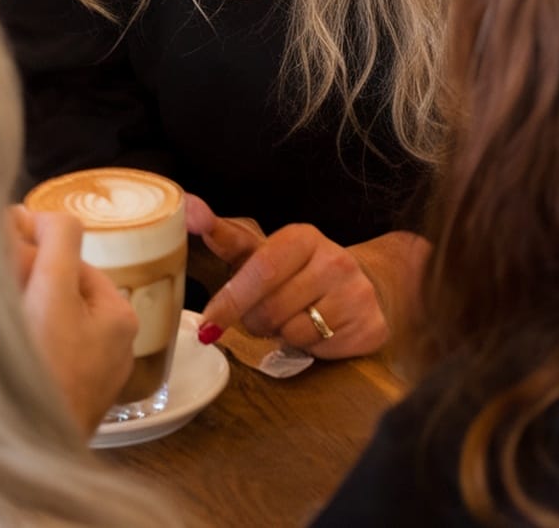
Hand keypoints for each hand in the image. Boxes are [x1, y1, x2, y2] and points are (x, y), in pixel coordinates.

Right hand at [14, 206, 138, 434]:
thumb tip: (52, 213)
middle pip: (58, 288)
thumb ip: (58, 243)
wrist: (21, 456)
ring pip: (45, 319)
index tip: (2, 238)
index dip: (34, 246)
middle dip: (23, 274)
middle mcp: (109, 346)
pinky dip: (16, 338)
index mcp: (118, 317)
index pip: (72, 259)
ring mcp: (83, 375)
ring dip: (16, 304)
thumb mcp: (54, 292)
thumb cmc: (46, 374)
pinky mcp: (58, 396)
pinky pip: (38, 350)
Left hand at [188, 194, 390, 359]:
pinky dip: (309, 347)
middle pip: (269, 310)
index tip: (209, 321)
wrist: (365, 285)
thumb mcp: (263, 250)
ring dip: (281, 334)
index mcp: (301, 237)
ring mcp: (356, 294)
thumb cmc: (297, 269)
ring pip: (291, 333)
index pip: (259, 270)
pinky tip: (318, 330)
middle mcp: (333, 260)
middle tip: (259, 313)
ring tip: (292, 316)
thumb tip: (189, 208)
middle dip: (254, 319)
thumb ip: (223, 234)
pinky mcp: (369, 327)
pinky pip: (318, 350)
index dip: (231, 298)